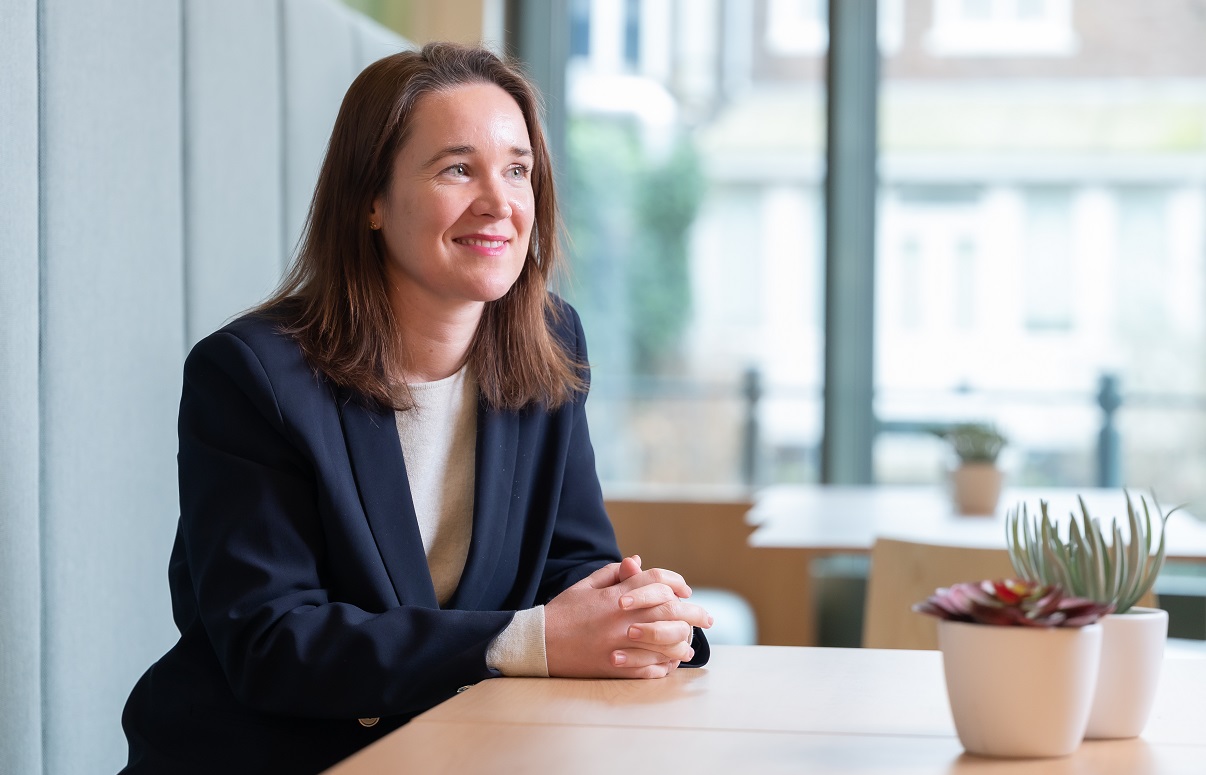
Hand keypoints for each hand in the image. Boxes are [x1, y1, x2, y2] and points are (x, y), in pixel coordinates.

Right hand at [545, 555, 711, 679]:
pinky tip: (672, 663)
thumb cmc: (563, 612)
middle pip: (670, 610)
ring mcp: (621, 644)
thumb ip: (614, 573)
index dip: (677, 582)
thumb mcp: (586, 585)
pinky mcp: (617, 668)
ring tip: (691, 643)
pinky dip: (665, 666)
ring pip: (667, 642)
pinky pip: (650, 668)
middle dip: (694, 612)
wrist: (539, 644)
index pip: (657, 581)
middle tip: (708, 618)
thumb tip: (638, 562)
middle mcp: (622, 618)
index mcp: (615, 595)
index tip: (686, 591)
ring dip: (684, 642)